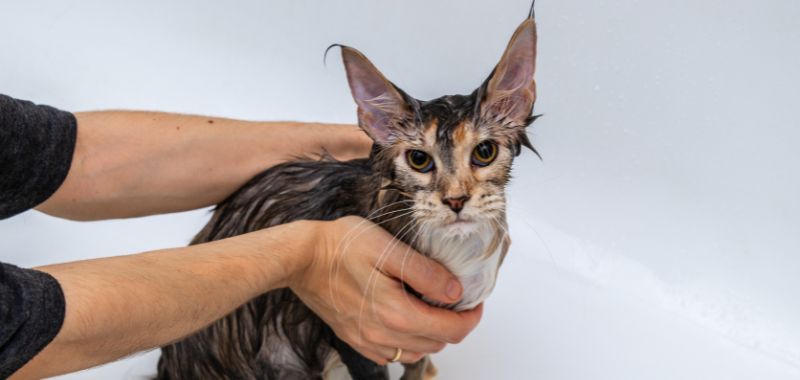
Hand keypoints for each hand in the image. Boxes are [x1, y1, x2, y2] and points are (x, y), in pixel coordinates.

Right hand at [289, 216, 482, 363]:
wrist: (301, 258)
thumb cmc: (342, 246)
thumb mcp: (390, 249)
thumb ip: (426, 274)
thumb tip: (455, 292)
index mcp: (397, 314)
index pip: (452, 331)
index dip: (471, 317)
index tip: (475, 300)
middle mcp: (384, 336)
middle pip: (438, 343)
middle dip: (454, 323)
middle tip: (455, 298)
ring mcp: (368, 341)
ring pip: (417, 351)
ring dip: (432, 333)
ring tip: (431, 306)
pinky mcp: (356, 339)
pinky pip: (393, 353)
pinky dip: (408, 341)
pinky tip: (405, 317)